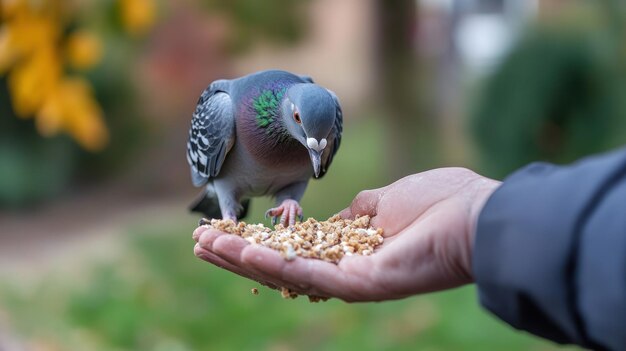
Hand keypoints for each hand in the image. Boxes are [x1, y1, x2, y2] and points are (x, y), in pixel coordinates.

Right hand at [193, 168, 499, 301]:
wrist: (479, 216)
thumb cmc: (442, 201)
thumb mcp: (389, 198)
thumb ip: (361, 209)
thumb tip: (344, 215)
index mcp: (354, 246)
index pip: (296, 244)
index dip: (261, 237)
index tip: (228, 226)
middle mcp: (347, 267)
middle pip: (281, 262)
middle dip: (238, 250)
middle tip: (199, 239)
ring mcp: (351, 279)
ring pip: (285, 271)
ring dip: (242, 256)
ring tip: (204, 243)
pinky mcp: (358, 284)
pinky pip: (307, 274)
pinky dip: (271, 262)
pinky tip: (238, 250)